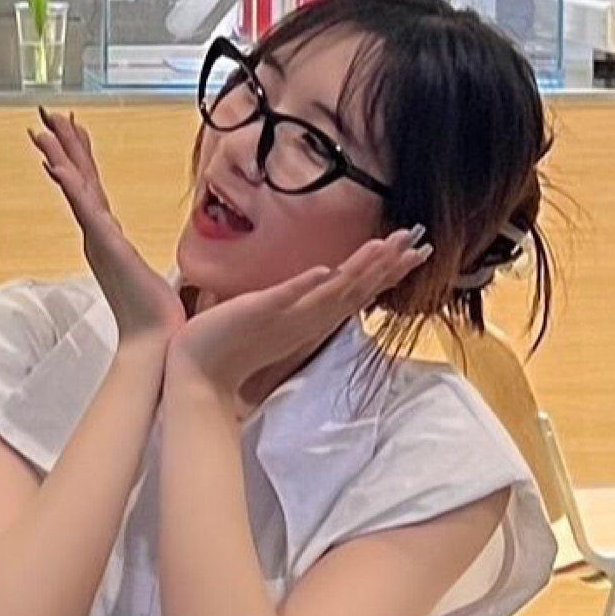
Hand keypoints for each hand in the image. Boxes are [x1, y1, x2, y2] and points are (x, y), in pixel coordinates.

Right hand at [31, 109, 183, 345]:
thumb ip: (146, 262)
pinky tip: (57, 166)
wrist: (155, 339)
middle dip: (62, 144)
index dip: (79, 157)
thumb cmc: (156, 313)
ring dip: (58, 156)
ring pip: (76, 187)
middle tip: (44, 115)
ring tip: (42, 131)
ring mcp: (99, 239)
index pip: (91, 187)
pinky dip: (70, 186)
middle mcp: (98, 235)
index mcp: (108, 237)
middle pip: (78, 179)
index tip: (70, 130)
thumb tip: (156, 260)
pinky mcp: (107, 245)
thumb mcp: (152, 274)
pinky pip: (84, 208)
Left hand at [168, 228, 428, 407]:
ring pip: (330, 293)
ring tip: (384, 247)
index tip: (415, 252)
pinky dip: (305, 286)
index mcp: (308, 319)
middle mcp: (303, 319)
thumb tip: (314, 281)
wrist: (196, 372)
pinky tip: (325, 272)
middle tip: (418, 243)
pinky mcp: (258, 314)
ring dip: (358, 270)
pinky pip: (285, 298)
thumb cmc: (230, 345)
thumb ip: (295, 299)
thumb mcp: (271, 315)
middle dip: (387, 267)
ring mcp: (283, 318)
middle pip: (354, 291)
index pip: (356, 292)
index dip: (386, 273)